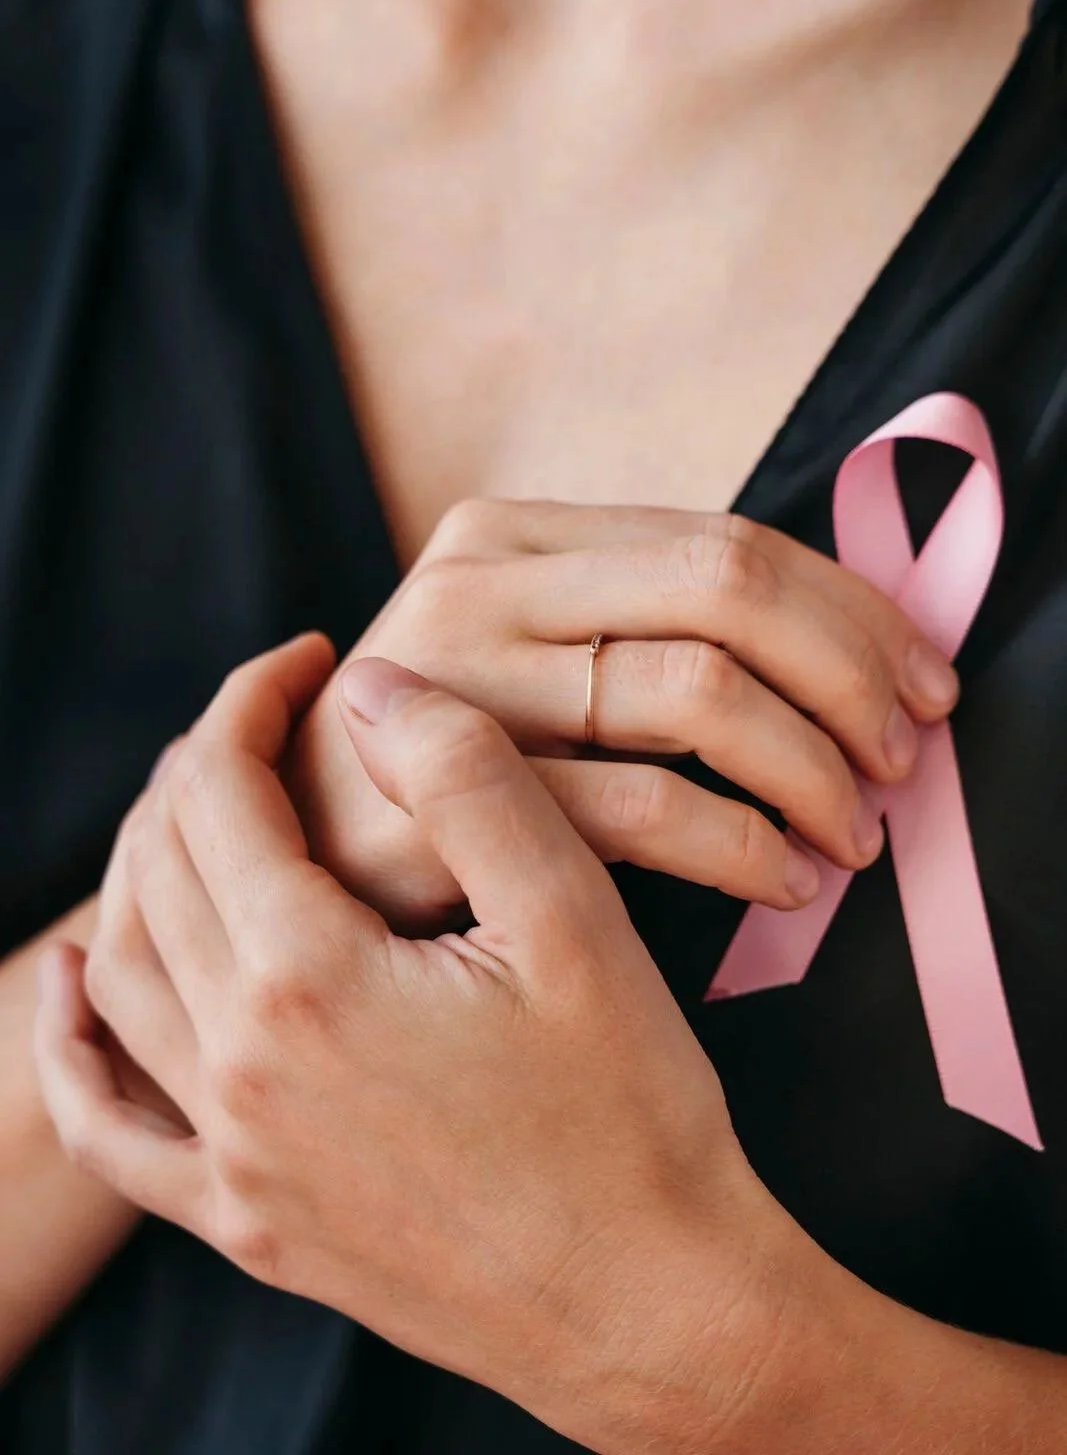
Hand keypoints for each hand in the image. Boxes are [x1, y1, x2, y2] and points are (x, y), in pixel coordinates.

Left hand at [35, 638, 821, 1453]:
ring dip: (140, 869)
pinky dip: (73, 1048)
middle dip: (202, 766)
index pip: (222, 790)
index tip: (309, 657)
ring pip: (123, 975)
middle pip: (161, 868)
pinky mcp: (250, 1223)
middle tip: (269, 721)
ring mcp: (235, 1156)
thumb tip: (371, 686)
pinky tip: (75, 987)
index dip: (254, 699)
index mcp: (311, 977)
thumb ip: (466, 780)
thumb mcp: (573, 918)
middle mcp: (241, 1067)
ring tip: (200, 812)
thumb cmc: (629, 1113)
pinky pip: (114, 1131)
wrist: (650, 1307)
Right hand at [288, 500, 959, 928]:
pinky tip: (787, 879)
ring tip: (855, 830)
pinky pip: (645, 806)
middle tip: (902, 757)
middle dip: (848, 673)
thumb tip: (843, 641)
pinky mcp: (453, 789)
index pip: (726, 540)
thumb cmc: (442, 761)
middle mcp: (481, 578)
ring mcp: (460, 677)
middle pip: (727, 589)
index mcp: (514, 530)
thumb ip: (645, 625)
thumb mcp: (529, 655)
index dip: (851, 609)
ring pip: (697, 690)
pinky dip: (744, 844)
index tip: (925, 680)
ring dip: (810, 764)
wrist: (290, 843)